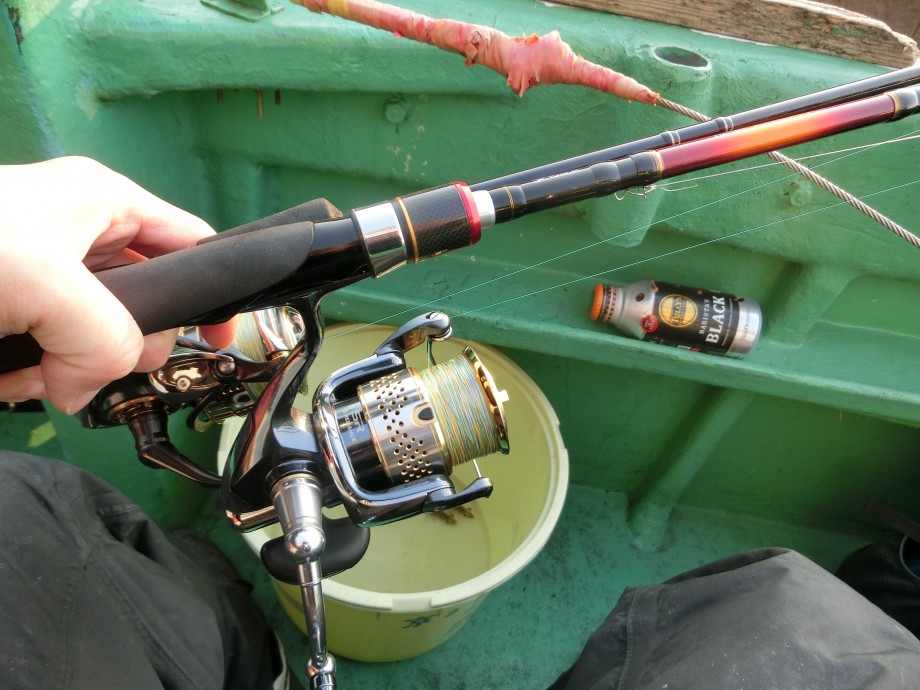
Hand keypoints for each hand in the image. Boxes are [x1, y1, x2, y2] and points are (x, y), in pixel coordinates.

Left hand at [0, 157, 235, 412]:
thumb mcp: (50, 282)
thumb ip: (107, 336)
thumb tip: (87, 385)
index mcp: (104, 202)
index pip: (191, 244)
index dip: (213, 291)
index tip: (218, 344)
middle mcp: (79, 237)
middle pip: (145, 306)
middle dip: (122, 347)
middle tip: (89, 366)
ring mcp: (42, 281)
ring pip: (96, 341)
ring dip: (72, 369)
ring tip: (33, 374)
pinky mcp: (12, 315)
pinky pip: (50, 357)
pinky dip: (35, 375)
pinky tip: (8, 376)